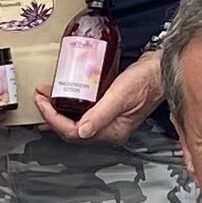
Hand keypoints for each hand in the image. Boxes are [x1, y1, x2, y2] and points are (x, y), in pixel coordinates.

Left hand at [37, 52, 162, 144]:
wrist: (162, 69)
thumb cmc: (147, 80)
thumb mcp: (121, 95)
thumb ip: (101, 114)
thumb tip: (81, 131)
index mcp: (113, 131)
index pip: (73, 133)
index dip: (53, 119)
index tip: (42, 102)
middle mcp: (110, 129)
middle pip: (71, 130)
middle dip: (51, 115)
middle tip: (39, 98)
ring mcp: (109, 120)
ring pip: (75, 122)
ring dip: (58, 111)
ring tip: (45, 98)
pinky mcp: (109, 110)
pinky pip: (83, 112)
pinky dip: (69, 106)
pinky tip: (62, 99)